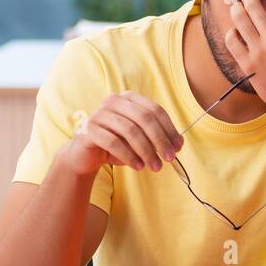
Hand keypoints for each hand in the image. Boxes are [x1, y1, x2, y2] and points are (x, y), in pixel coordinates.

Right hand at [58, 91, 183, 177]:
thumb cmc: (117, 145)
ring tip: (155, 166)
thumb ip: (158, 138)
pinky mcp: (88, 128)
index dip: (169, 129)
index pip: (155, 110)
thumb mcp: (140, 141)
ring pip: (130, 130)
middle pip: (144, 118)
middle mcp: (114, 101)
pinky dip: (128, 155)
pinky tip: (138, 166)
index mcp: (129, 99)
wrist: (86, 154)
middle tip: (169, 159)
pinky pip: (113, 142)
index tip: (178, 147)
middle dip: (160, 140)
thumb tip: (178, 143)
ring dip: (146, 151)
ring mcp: (99, 113)